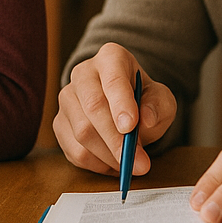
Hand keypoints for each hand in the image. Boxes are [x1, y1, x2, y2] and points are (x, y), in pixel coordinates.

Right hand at [54, 42, 176, 175]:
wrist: (125, 108)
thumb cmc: (144, 100)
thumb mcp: (162, 99)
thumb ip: (158, 105)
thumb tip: (147, 119)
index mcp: (111, 58)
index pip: (113, 79)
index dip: (121, 104)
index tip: (130, 127)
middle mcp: (83, 73)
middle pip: (93, 106)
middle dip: (115, 139)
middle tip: (138, 162)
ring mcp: (67, 98)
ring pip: (82, 132)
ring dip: (109, 156)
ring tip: (130, 163)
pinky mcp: (60, 123)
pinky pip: (74, 151)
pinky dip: (97, 164)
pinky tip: (113, 163)